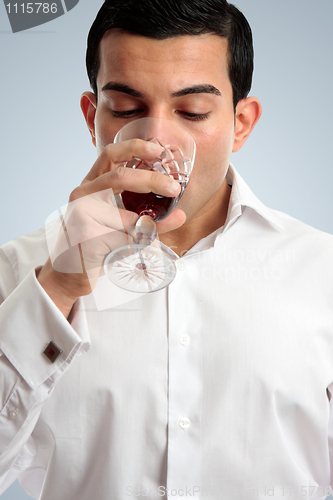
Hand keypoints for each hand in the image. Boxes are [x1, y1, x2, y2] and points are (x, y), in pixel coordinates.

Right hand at [38, 139, 185, 315]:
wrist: (68, 274)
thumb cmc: (97, 247)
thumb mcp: (122, 227)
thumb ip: (149, 220)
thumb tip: (180, 215)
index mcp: (91, 185)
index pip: (110, 155)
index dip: (135, 148)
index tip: (158, 150)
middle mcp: (83, 193)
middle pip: (120, 177)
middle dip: (151, 180)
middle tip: (174, 187)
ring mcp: (80, 212)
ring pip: (125, 216)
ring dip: (142, 228)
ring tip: (149, 239)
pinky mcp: (83, 234)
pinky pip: (121, 239)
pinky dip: (133, 247)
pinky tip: (131, 253)